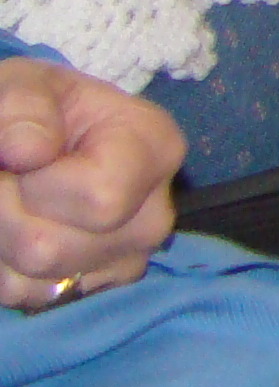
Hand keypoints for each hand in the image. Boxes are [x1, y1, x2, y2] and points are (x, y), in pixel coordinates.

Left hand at [0, 58, 184, 311]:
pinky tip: (15, 230)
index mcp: (155, 148)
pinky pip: (29, 299)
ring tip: (8, 203)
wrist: (40, 141)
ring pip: (33, 282)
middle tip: (4, 181)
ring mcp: (128, 259)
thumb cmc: (36, 110)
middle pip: (51, 250)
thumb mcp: (22, 87)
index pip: (100, 199)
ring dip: (0, 243)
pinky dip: (6, 269)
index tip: (21, 158)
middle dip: (4, 217)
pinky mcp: (98, 288)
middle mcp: (154, 215)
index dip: (35, 187)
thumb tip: (29, 151)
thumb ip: (23, 106)